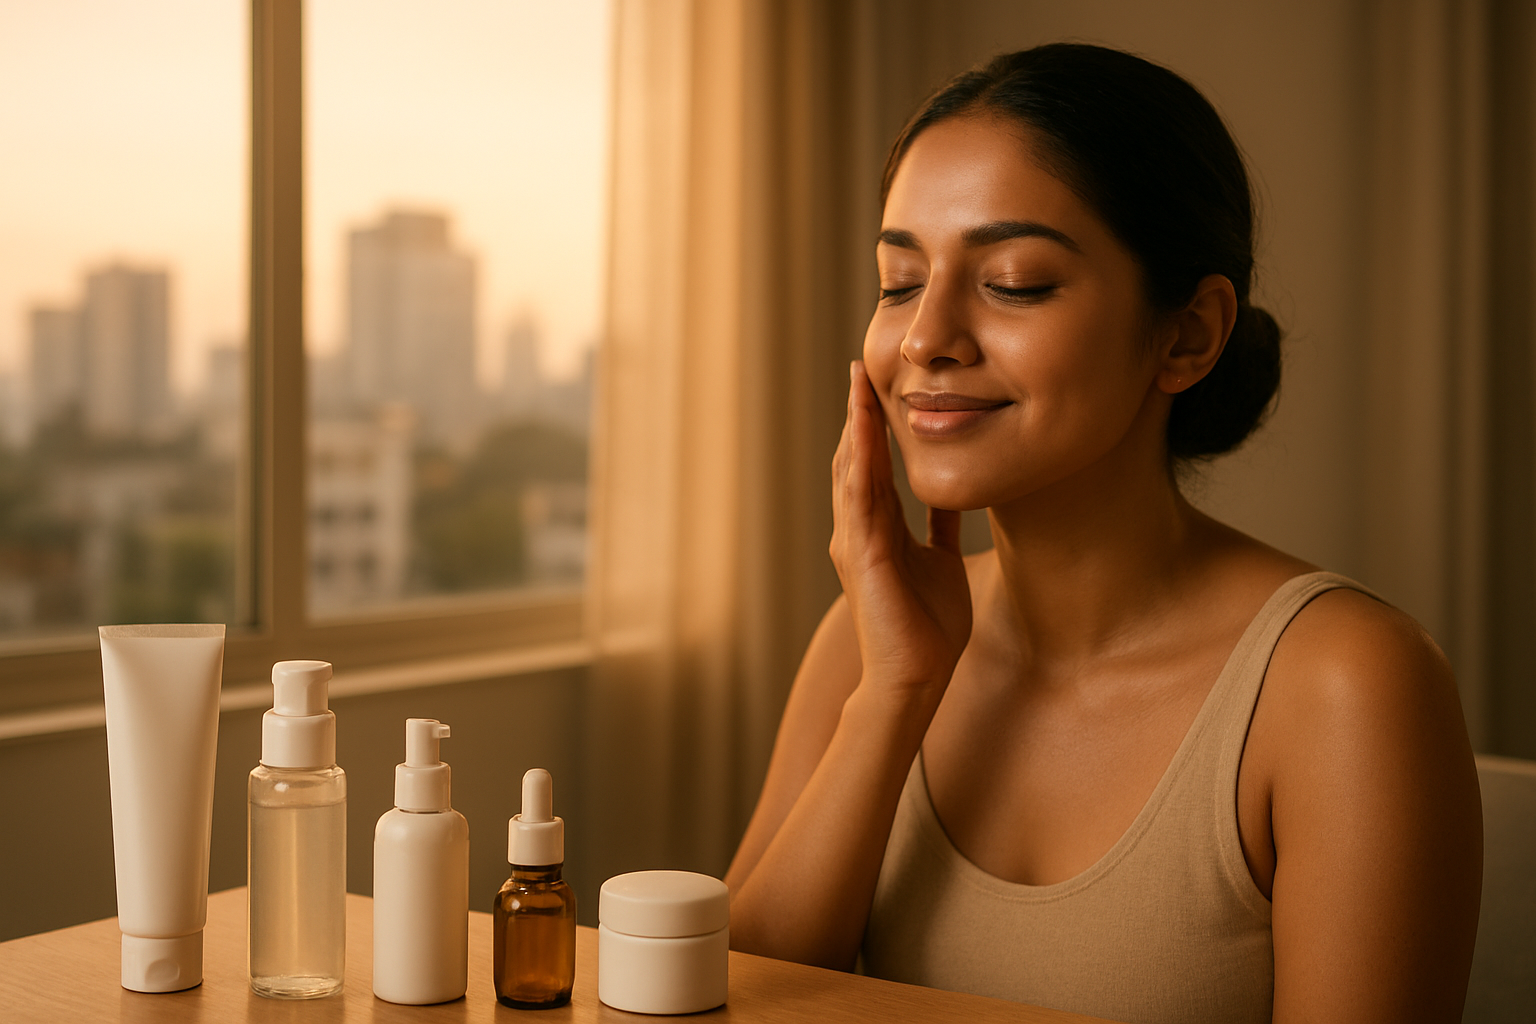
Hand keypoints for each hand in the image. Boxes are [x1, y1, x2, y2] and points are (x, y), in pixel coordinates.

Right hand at [830, 361, 972, 702]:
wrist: (915, 678)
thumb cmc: (926, 628)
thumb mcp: (940, 560)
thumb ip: (940, 526)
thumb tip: (955, 492)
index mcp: (876, 529)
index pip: (873, 465)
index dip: (874, 424)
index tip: (878, 384)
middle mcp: (857, 530)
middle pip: (854, 458)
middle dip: (857, 412)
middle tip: (860, 366)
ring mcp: (855, 541)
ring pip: (851, 470)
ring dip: (854, 426)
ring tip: (858, 384)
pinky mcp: (862, 556)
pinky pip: (859, 499)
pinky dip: (860, 462)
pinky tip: (863, 432)